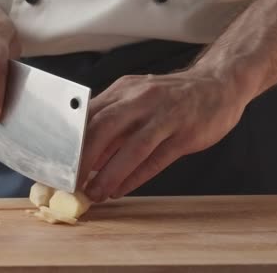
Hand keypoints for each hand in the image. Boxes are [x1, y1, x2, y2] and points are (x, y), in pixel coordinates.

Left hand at [80, 69, 250, 201]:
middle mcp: (142, 99)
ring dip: (110, 174)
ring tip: (95, 193)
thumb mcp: (138, 99)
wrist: (218, 84)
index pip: (89, 114)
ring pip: (132, 147)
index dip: (70, 140)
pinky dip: (136, 176)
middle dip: (84, 159)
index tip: (58, 162)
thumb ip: (113, 123)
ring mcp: (166, 116)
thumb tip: (86, 154)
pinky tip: (122, 189)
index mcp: (125, 90)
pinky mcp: (186, 133)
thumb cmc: (172, 96)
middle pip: (104, 127)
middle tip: (71, 182)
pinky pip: (157, 158)